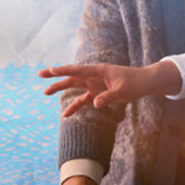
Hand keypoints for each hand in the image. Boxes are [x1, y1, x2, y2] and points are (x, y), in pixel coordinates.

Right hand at [40, 61, 181, 115]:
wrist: (144, 83)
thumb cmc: (135, 82)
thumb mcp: (123, 90)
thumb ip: (108, 97)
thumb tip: (95, 104)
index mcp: (99, 71)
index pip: (78, 69)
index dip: (63, 70)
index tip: (50, 70)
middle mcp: (94, 76)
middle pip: (72, 76)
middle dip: (56, 76)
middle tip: (40, 75)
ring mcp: (95, 84)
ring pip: (74, 86)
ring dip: (61, 89)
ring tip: (45, 92)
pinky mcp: (98, 93)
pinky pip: (83, 100)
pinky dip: (75, 106)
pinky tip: (65, 114)